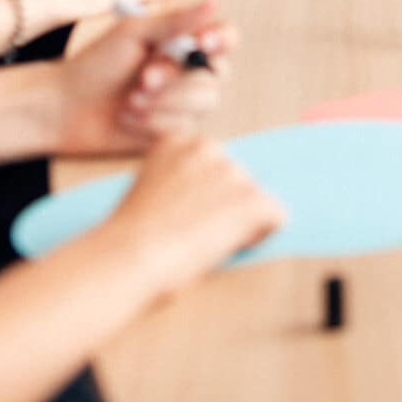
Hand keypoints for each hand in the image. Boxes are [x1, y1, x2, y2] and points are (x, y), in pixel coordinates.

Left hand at [54, 0, 241, 152]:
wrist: (66, 107)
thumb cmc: (96, 64)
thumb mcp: (134, 34)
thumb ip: (176, 21)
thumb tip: (214, 4)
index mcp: (183, 41)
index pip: (224, 37)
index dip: (222, 39)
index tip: (203, 42)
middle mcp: (189, 72)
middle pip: (217, 74)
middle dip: (178, 78)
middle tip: (144, 78)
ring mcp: (183, 102)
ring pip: (204, 102)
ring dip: (165, 101)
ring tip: (130, 100)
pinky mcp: (173, 130)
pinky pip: (184, 126)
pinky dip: (154, 122)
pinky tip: (129, 117)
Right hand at [96, 133, 284, 289]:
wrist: (125, 259)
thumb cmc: (127, 241)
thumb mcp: (148, 194)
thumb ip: (179, 185)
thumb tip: (210, 201)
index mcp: (176, 142)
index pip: (211, 163)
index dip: (204, 194)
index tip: (185, 214)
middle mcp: (208, 147)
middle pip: (237, 179)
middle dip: (226, 206)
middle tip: (196, 234)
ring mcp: (232, 171)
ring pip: (255, 199)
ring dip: (241, 221)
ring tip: (206, 242)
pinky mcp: (252, 199)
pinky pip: (276, 216)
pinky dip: (261, 235)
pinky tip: (230, 246)